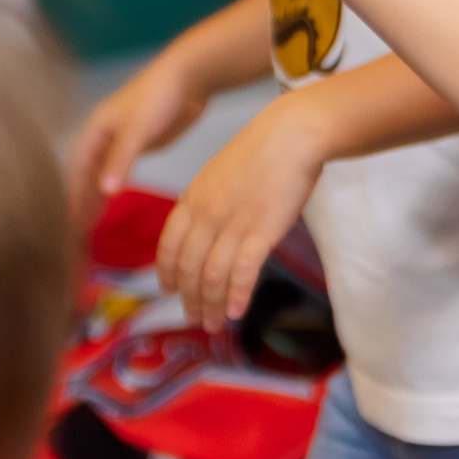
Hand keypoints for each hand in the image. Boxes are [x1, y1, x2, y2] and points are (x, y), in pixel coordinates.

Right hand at [66, 53, 209, 226]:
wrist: (188, 76)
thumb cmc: (158, 97)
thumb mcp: (136, 130)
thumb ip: (120, 161)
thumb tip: (103, 193)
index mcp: (94, 132)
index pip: (76, 174)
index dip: (72, 200)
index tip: (69, 227)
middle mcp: (101, 138)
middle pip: (84, 177)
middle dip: (79, 205)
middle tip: (77, 235)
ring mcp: (118, 142)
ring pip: (99, 176)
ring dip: (93, 200)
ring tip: (88, 227)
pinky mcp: (136, 144)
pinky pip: (116, 173)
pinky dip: (110, 190)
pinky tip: (110, 204)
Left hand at [156, 95, 329, 329]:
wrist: (292, 134)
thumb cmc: (262, 151)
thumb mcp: (220, 174)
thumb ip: (208, 203)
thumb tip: (205, 230)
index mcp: (192, 199)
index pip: (169, 246)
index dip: (166, 273)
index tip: (168, 291)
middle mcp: (207, 215)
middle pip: (188, 268)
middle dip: (189, 298)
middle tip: (195, 318)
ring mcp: (233, 224)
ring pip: (212, 276)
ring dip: (211, 306)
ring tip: (215, 324)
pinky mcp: (261, 232)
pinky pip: (242, 273)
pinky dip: (237, 296)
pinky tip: (237, 312)